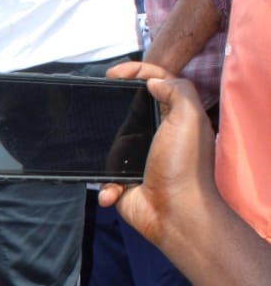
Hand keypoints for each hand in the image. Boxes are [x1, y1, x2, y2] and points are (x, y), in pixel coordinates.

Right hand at [99, 66, 214, 251]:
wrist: (174, 214)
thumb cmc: (183, 167)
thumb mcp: (189, 118)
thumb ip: (178, 90)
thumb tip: (154, 81)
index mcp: (175, 117)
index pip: (156, 82)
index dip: (136, 71)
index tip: (113, 74)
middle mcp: (158, 135)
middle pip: (131, 109)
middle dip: (113, 107)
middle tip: (96, 103)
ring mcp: (139, 159)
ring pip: (111, 142)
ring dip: (103, 150)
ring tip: (99, 154)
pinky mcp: (124, 181)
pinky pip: (106, 176)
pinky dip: (107, 184)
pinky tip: (114, 189)